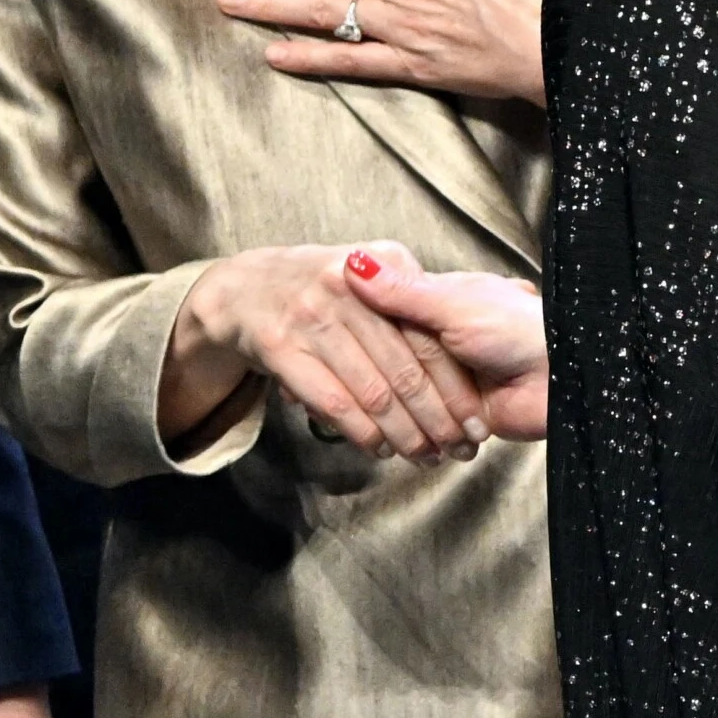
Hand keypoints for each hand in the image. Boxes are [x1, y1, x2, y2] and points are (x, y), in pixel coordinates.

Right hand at [165, 241, 490, 461]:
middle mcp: (349, 283)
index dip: (457, 387)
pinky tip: (378, 448)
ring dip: (402, 433)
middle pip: (406, 368)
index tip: (476, 424)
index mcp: (385, 260)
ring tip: (424, 457)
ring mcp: (311, 313)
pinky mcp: (279, 344)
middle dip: (436, 419)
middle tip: (457, 451)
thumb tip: (466, 334)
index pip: (431, 338)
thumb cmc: (321, 288)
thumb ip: (417, 299)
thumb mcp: (374, 280)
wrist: (241, 288)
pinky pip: (331, 400)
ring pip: (373, 390)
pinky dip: (359, 430)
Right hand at [344, 253, 549, 439]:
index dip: (362, 331)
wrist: (561, 381)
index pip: (384, 318)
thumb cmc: (516, 330)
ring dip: (400, 414)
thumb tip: (353, 261)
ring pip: (407, 398)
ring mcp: (451, 377)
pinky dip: (415, 433)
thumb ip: (402, 291)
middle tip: (350, 389)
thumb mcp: (453, 305)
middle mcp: (442, 337)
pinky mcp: (460, 414)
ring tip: (370, 418)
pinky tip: (392, 441)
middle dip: (380, 381)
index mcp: (440, 301)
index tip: (334, 339)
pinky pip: (426, 425)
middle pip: (393, 363)